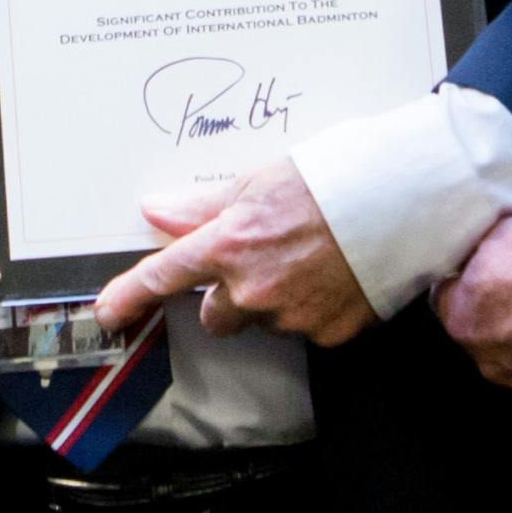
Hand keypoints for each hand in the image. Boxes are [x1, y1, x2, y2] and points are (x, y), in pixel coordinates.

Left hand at [92, 159, 375, 345]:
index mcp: (231, 244)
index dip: (131, 295)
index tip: (108, 312)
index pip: (166, 276)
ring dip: (274, 300)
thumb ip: (205, 207)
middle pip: (216, 314)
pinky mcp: (329, 335)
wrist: (403, 198)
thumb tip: (158, 210)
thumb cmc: (332, 177)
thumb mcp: (259, 181)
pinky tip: (335, 276)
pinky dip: (313, 309)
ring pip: (263, 321)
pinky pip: (305, 329)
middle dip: (229, 295)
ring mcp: (292, 317)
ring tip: (310, 258)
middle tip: (263, 258)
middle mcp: (254, 289)